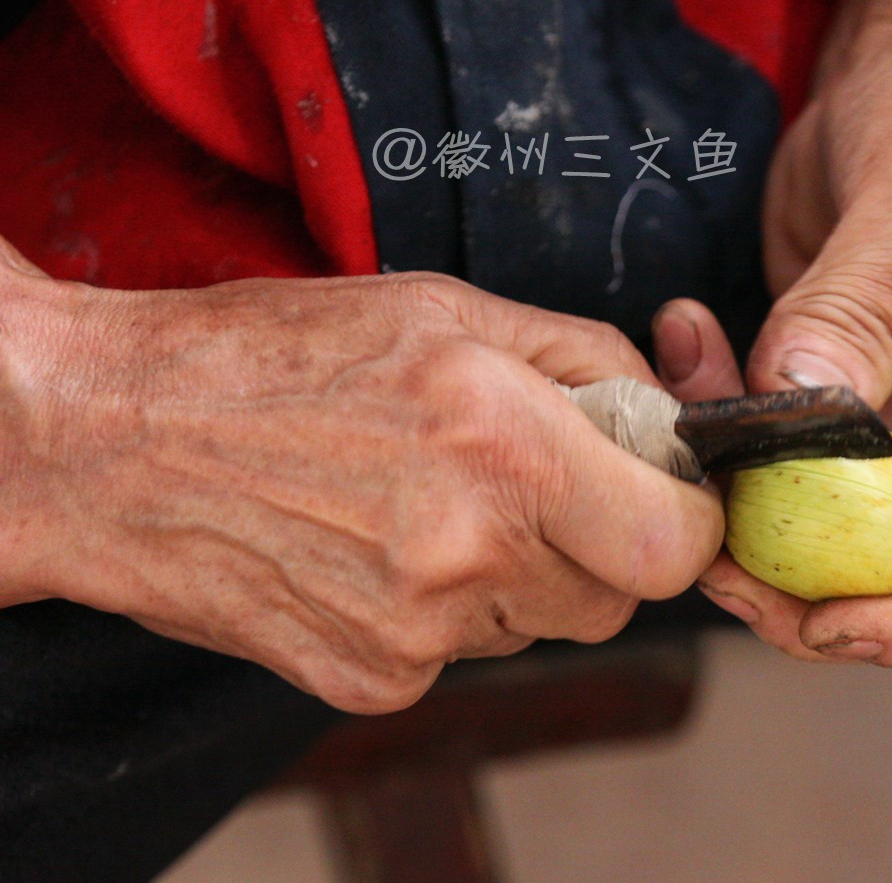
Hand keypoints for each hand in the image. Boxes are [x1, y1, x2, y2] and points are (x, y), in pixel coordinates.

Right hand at [0, 237, 721, 711]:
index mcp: (503, 442)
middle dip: (602, 543)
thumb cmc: (272, 355)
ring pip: (542, 625)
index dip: (685, 518)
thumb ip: (586, 362)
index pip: (676, 542)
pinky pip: (466, 656)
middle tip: (536, 486)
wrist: (109, 441)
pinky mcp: (372, 681)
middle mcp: (468, 552)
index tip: (662, 492)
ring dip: (521, 574)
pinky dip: (451, 611)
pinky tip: (378, 549)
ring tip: (430, 504)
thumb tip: (666, 417)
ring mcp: (417, 634)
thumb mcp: (445, 309)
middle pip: (619, 596)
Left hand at [654, 0, 891, 665]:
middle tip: (720, 565)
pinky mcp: (884, 395)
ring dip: (765, 510)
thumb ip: (853, 319)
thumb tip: (798, 422)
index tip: (816, 629)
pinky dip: (749, 444)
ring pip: (853, 521)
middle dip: (818, 582)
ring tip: (695, 447)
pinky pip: (810, 459)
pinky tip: (700, 375)